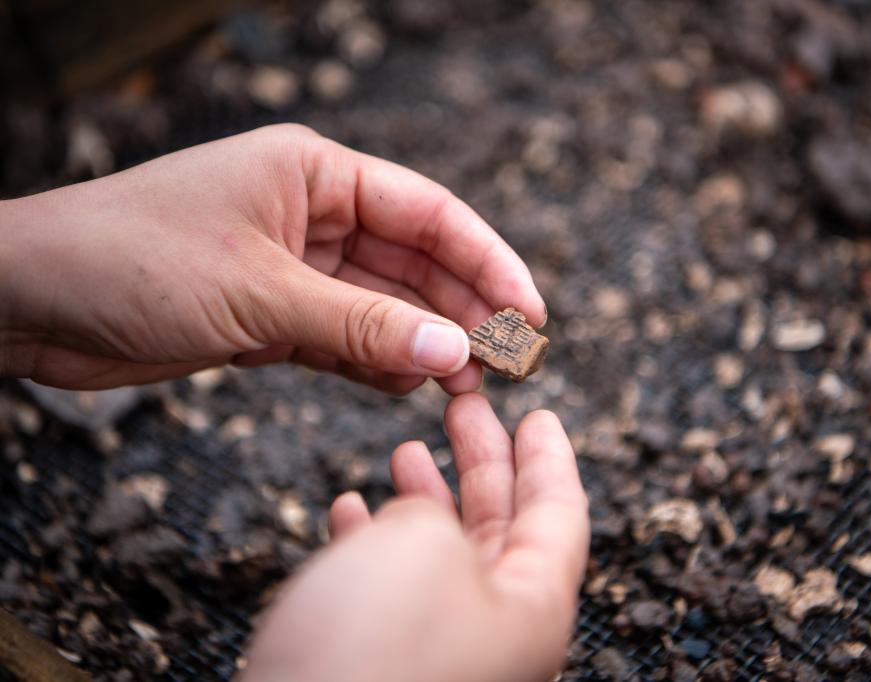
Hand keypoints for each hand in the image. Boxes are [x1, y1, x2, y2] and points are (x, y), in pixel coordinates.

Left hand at [0, 124, 544, 393]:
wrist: (26, 300)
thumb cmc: (130, 261)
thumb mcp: (260, 294)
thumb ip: (363, 327)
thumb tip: (456, 354)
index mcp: (314, 173)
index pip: (429, 213)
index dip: (488, 262)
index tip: (530, 312)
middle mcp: (310, 214)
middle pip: (414, 261)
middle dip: (462, 310)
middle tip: (509, 361)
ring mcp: (291, 267)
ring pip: (381, 306)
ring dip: (423, 344)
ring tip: (468, 384)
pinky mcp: (268, 315)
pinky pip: (342, 339)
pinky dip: (374, 364)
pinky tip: (408, 388)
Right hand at [241, 393, 589, 681]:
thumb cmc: (372, 653)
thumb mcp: (423, 545)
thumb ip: (436, 514)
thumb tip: (420, 519)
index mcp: (533, 607)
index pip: (560, 513)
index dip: (548, 455)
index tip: (536, 415)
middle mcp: (498, 633)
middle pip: (504, 527)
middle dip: (483, 461)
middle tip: (464, 408)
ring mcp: (443, 651)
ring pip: (445, 554)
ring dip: (425, 497)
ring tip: (404, 451)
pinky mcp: (388, 662)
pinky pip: (392, 588)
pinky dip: (374, 540)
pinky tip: (349, 510)